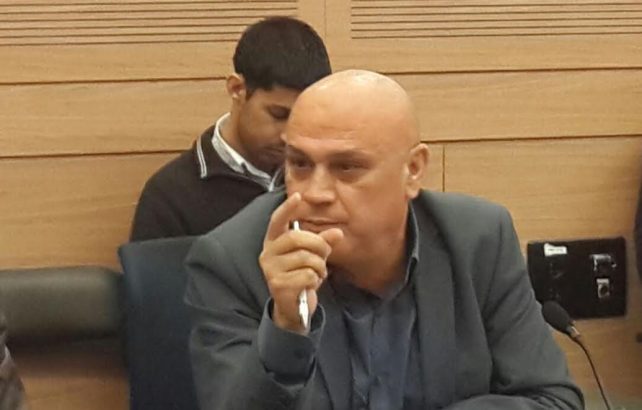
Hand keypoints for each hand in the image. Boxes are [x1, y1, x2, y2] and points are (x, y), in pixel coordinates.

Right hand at [259, 193, 342, 333]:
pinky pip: (308, 275)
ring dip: (320, 266)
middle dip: (318, 245)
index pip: (277, 220)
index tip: (297, 196)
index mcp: (274, 242)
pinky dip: (316, 280)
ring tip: (317, 274)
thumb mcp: (313, 257)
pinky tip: (311, 284)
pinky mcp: (278, 284)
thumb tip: (338, 232)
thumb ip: (323, 242)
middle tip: (325, 255)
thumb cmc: (300, 276)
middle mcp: (268, 253)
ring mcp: (271, 269)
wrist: (292, 308)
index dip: (287, 208)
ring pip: (306, 257)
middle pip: (297, 237)